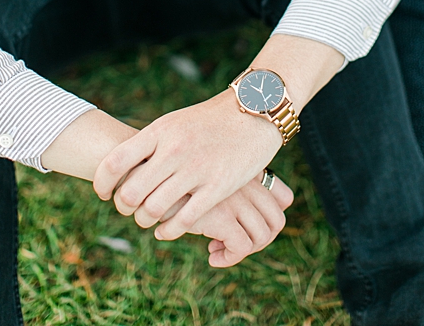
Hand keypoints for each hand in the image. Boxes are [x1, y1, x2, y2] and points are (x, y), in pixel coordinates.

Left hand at [93, 89, 281, 241]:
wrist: (253, 111)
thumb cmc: (207, 120)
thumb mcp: (172, 123)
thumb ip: (149, 143)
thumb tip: (122, 164)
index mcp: (158, 132)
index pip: (115, 162)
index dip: (102, 182)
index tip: (102, 192)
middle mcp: (173, 151)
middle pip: (131, 191)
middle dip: (122, 206)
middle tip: (125, 209)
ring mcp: (196, 170)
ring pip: (154, 208)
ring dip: (144, 220)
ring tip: (145, 220)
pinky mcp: (218, 187)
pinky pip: (185, 219)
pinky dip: (168, 231)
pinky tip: (164, 232)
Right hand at [160, 173, 293, 266]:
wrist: (140, 166)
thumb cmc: (164, 168)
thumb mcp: (198, 167)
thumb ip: (220, 178)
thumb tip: (238, 205)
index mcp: (243, 168)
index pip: (283, 196)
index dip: (270, 217)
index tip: (247, 227)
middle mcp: (244, 182)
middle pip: (276, 219)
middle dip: (259, 240)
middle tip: (232, 243)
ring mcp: (235, 198)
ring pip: (262, 236)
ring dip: (243, 250)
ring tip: (217, 250)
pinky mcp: (221, 216)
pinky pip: (242, 247)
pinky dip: (230, 258)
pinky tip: (211, 256)